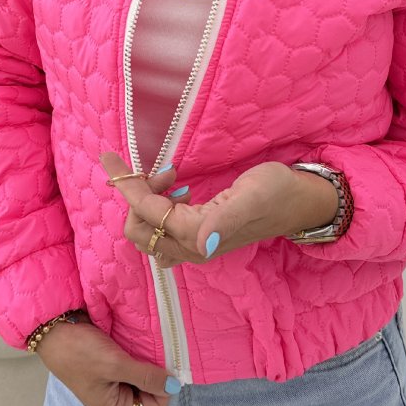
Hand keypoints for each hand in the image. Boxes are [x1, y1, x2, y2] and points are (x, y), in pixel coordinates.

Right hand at [35, 316, 174, 405]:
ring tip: (147, 344)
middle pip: (151, 392)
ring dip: (147, 361)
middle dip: (155, 373)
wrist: (52, 327)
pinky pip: (134, 364)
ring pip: (144, 376)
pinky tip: (139, 341)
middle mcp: (115, 401)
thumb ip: (146, 377)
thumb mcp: (115, 365)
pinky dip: (139, 354)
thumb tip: (175, 386)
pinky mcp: (111, 366)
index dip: (164, 386)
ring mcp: (113, 383)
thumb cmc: (78, 351)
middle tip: (157, 351)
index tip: (166, 363)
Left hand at [100, 151, 327, 268]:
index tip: (108, 157)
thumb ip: (226, 220)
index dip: (126, 184)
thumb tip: (202, 244)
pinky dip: (156, 207)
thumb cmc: (277, 192)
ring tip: (171, 175)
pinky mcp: (195, 240)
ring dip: (146, 201)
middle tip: (164, 169)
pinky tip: (176, 187)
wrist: (297, 202)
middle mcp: (191, 248)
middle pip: (138, 228)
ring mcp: (192, 246)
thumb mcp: (254, 197)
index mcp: (199, 236)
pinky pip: (160, 229)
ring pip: (146, 230)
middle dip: (138, 195)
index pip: (147, 211)